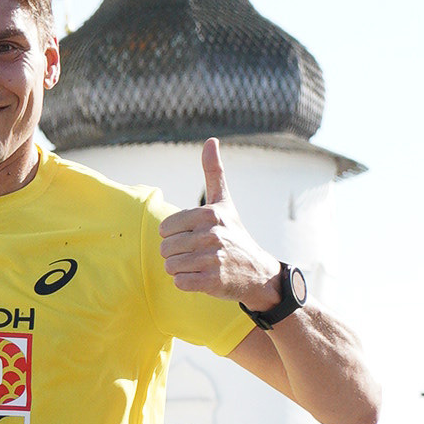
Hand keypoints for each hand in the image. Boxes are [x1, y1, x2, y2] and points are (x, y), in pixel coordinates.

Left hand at [159, 138, 283, 303]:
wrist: (257, 272)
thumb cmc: (235, 234)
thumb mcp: (224, 203)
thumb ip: (214, 172)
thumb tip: (211, 140)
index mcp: (209, 214)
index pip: (165, 227)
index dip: (175, 235)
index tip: (193, 236)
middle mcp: (211, 235)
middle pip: (165, 248)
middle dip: (176, 254)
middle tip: (197, 254)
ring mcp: (213, 259)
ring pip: (170, 266)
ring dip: (181, 269)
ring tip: (200, 265)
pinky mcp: (213, 281)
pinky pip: (179, 283)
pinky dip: (186, 283)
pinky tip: (202, 277)